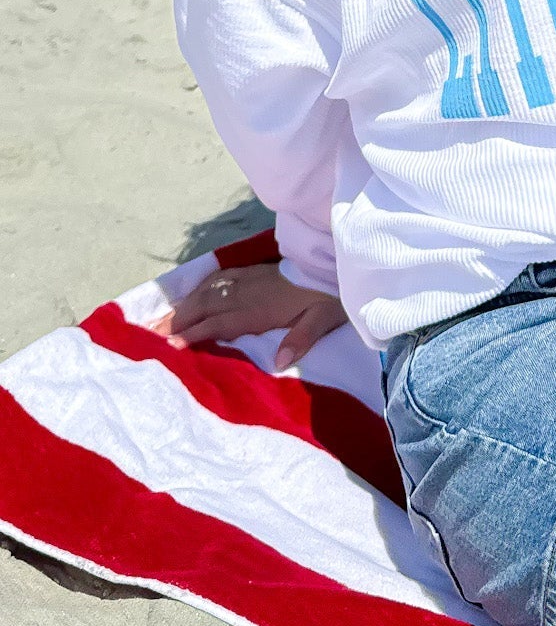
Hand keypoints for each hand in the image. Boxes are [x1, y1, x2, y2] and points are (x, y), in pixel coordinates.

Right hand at [152, 261, 347, 371]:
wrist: (334, 263)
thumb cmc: (328, 297)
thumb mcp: (323, 320)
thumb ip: (301, 339)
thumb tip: (279, 361)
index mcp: (261, 309)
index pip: (221, 322)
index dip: (196, 333)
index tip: (171, 346)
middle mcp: (249, 292)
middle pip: (206, 306)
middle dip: (178, 321)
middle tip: (151, 335)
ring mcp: (249, 279)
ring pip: (209, 291)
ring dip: (185, 305)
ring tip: (162, 320)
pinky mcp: (253, 271)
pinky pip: (220, 277)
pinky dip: (201, 287)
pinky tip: (192, 295)